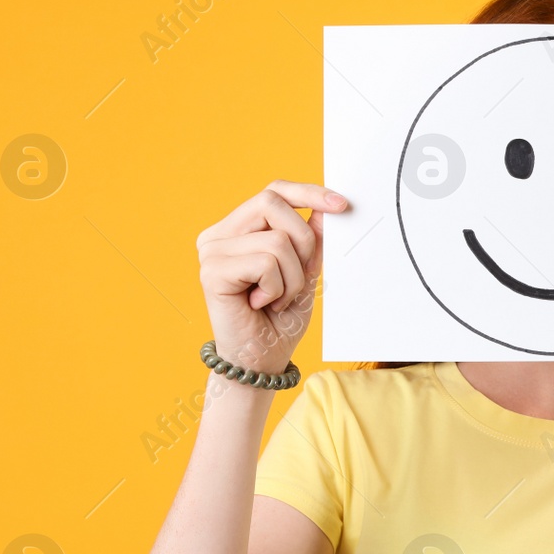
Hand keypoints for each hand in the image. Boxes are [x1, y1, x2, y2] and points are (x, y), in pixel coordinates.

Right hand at [196, 181, 348, 374]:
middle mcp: (218, 235)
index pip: (273, 192)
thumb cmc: (279, 320)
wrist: (261, 361)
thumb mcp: (305, 273)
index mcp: (237, 229)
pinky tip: (261, 304)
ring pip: (276, 239)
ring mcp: (211, 252)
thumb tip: (327, 208)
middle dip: (303, 242)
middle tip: (300, 277)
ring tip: (276, 299)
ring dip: (292, 277)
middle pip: (272, 204)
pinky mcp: (212, 272)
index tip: (342, 205)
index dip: (308, 192)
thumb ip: (311, 240)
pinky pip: (266, 263)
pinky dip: (277, 288)